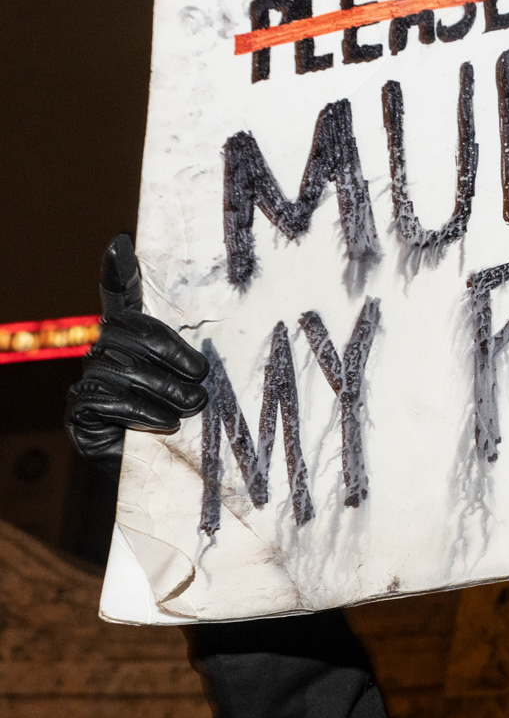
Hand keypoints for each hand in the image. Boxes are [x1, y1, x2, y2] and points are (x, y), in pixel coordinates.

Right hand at [66, 235, 209, 468]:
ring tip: (190, 407)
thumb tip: (218, 337)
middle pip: (124, 332)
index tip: (122, 243)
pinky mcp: (80, 413)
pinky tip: (163, 422)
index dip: (119, 271)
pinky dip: (140, 410)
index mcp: (136, 342)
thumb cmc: (192, 423)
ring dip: (161, 388)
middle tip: (201, 380)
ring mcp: (89, 382)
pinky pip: (104, 398)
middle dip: (168, 352)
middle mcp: (106, 354)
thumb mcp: (200, 384)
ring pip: (117, 367)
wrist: (171, 475)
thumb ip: (199, 354)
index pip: (122, 298)